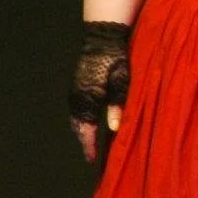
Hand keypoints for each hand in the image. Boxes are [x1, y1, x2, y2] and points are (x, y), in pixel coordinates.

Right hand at [69, 21, 131, 162]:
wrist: (102, 37)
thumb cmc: (116, 59)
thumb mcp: (122, 81)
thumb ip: (117, 105)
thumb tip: (113, 128)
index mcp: (89, 98)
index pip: (87, 129)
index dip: (89, 145)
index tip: (91, 159)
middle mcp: (78, 96)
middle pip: (78, 126)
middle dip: (84, 140)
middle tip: (91, 154)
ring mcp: (75, 89)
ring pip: (75, 117)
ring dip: (81, 130)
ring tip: (89, 141)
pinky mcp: (76, 84)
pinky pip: (75, 107)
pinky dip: (80, 118)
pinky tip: (88, 121)